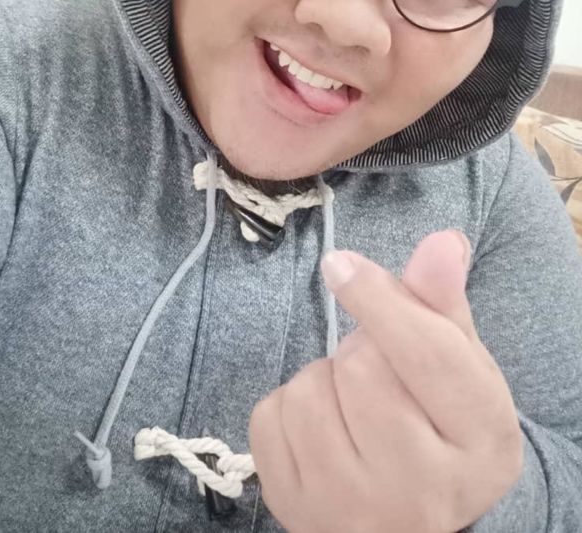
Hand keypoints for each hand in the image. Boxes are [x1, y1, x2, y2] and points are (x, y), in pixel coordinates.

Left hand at [248, 230, 523, 532]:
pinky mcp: (296, 509)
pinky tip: (322, 428)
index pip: (425, 354)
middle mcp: (419, 490)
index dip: (379, 298)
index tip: (341, 262)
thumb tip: (440, 242)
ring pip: (308, 392)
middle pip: (360, 366)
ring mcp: (351, 509)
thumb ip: (443, 304)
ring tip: (351, 404)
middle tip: (380, 372)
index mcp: (479, 444)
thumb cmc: (441, 426)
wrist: (411, 517)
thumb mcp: (461, 366)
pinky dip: (287, 408)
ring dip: (323, 379)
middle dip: (361, 348)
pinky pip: (268, 420)